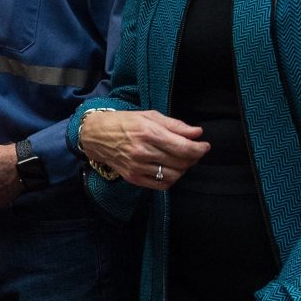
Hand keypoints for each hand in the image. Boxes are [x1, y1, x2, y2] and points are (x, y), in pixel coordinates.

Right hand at [77, 109, 209, 188]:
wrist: (96, 135)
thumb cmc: (123, 122)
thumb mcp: (149, 116)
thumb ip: (175, 125)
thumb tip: (197, 133)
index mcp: (148, 133)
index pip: (184, 148)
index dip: (199, 149)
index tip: (204, 146)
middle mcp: (143, 151)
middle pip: (181, 162)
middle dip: (193, 157)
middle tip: (192, 151)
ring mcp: (137, 167)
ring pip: (173, 175)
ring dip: (183, 168)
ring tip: (180, 160)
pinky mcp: (133, 177)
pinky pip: (161, 184)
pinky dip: (171, 179)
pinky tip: (169, 169)